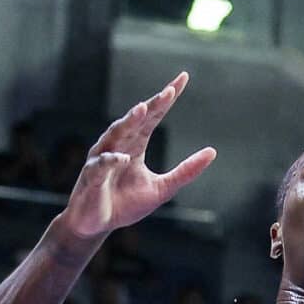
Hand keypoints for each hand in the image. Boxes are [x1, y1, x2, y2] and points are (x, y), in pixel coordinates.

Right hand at [55, 73, 215, 244]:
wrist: (96, 225)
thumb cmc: (125, 204)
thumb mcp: (162, 189)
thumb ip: (185, 171)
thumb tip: (212, 152)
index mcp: (135, 145)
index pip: (153, 116)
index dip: (166, 99)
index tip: (182, 79)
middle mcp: (118, 145)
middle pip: (137, 120)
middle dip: (152, 105)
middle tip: (169, 91)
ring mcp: (102, 159)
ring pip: (116, 134)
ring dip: (129, 122)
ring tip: (143, 109)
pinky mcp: (91, 178)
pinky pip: (101, 166)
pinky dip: (110, 161)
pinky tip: (122, 158)